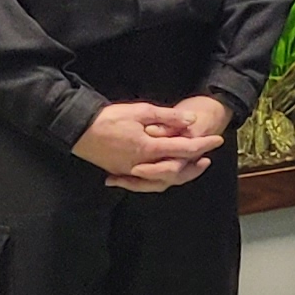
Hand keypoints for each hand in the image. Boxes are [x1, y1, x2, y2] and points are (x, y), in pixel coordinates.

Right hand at [74, 100, 219, 193]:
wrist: (77, 130)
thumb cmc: (108, 117)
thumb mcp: (141, 111)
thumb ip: (168, 117)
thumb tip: (191, 120)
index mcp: (149, 148)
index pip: (184, 149)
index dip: (203, 145)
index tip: (217, 140)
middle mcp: (142, 165)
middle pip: (176, 172)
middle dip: (195, 166)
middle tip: (208, 156)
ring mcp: (130, 172)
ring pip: (162, 181)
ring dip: (180, 175)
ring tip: (191, 165)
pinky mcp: (121, 173)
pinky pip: (146, 183)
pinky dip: (160, 180)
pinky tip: (165, 173)